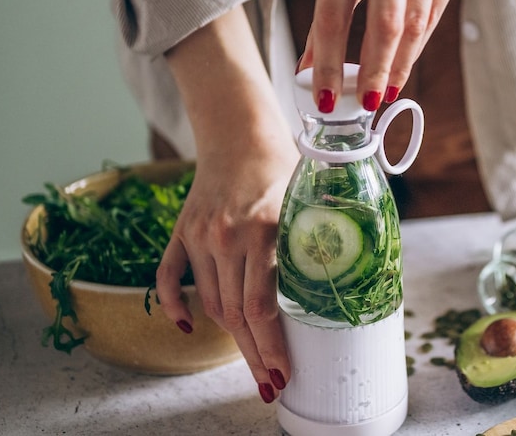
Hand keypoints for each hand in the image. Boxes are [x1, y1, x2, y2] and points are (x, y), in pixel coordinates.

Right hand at [155, 138, 296, 402]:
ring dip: (231, 339)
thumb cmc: (284, 165)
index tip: (284, 373)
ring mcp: (200, 235)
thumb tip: (345, 286)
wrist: (240, 130)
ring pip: (212, 302)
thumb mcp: (310, 199)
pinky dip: (174, 305)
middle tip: (271, 384)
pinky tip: (189, 328)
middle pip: (236, 314)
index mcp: (265, 229)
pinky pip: (169, 276)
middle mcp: (228, 236)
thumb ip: (320, 239)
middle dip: (256, 356)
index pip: (263, 306)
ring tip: (253, 364)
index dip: (272, 347)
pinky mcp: (182, 231)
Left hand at [300, 0, 477, 110]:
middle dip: (374, 71)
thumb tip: (311, 59)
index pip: (334, 12)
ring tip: (384, 90)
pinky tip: (405, 59)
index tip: (325, 97)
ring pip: (415, 25)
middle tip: (367, 104)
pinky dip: (417, 43)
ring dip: (399, 64)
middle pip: (385, 24)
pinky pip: (435, 14)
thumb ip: (332, 0)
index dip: (327, 61)